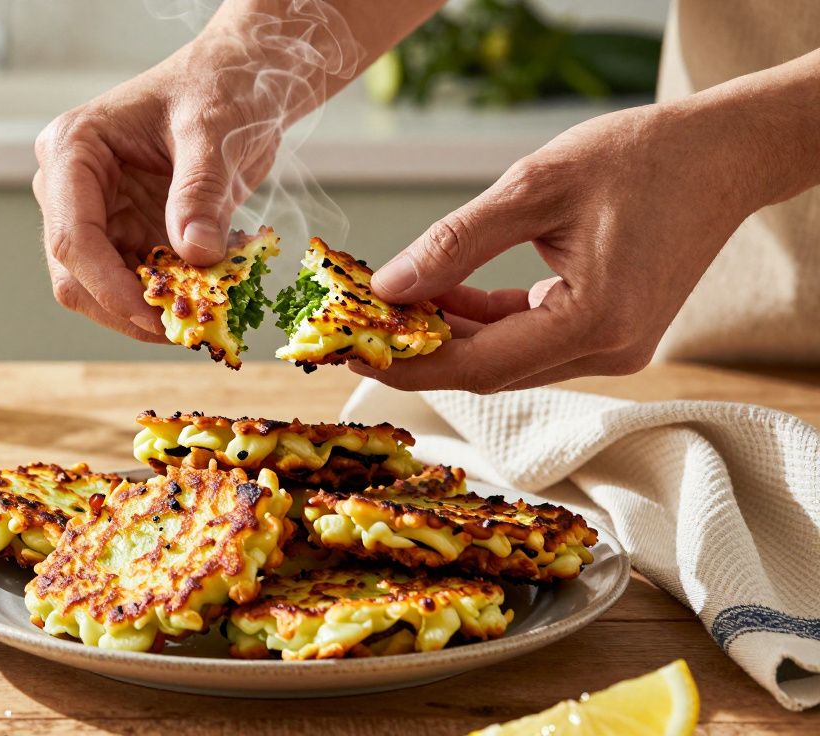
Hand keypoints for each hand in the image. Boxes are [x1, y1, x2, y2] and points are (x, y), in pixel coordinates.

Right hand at [32, 44, 280, 341]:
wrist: (241, 81)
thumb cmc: (219, 86)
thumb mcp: (213, 132)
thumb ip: (201, 192)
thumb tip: (196, 254)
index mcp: (74, 149)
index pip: (73, 236)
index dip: (109, 287)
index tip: (155, 318)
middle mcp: (72, 187)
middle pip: (76, 273)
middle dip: (126, 308)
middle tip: (184, 332)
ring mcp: (97, 214)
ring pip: (103, 289)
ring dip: (151, 309)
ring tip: (205, 317)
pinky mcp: (128, 233)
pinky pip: (139, 283)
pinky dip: (171, 297)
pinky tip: (209, 296)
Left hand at [355, 93, 804, 392]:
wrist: (723, 153)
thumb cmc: (642, 157)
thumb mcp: (535, 186)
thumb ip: (457, 242)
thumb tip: (389, 286)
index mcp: (596, 322)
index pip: (478, 366)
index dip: (408, 363)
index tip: (350, 349)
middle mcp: (608, 351)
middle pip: (488, 369)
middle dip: (418, 347)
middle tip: (356, 323)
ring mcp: (611, 348)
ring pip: (505, 357)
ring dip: (447, 331)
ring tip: (391, 300)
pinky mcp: (607, 333)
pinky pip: (528, 339)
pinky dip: (482, 320)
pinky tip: (441, 293)